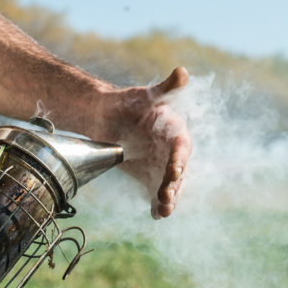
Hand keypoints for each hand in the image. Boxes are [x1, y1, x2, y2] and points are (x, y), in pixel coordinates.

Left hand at [91, 67, 191, 218]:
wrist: (105, 118)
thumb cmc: (127, 103)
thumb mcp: (144, 95)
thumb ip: (164, 88)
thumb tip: (182, 72)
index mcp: (175, 132)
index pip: (181, 147)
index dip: (179, 158)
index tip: (174, 168)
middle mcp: (172, 152)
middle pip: (177, 171)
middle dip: (174, 184)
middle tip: (167, 195)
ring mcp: (161, 166)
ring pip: (169, 185)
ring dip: (169, 198)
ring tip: (165, 210)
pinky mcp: (149, 177)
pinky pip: (155, 193)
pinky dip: (157, 205)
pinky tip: (156, 216)